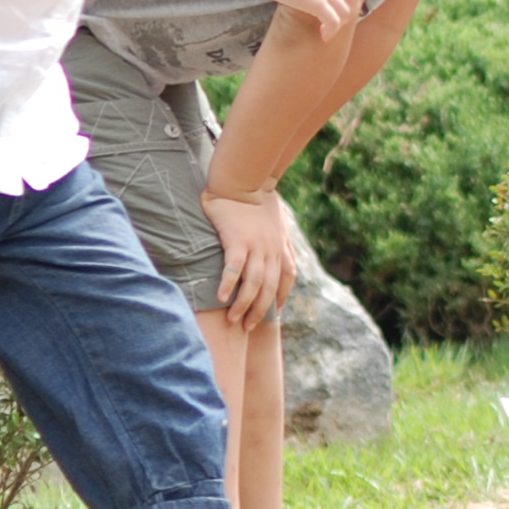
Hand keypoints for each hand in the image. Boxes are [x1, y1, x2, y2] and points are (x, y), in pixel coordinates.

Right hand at [203, 189, 295, 328]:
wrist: (246, 181)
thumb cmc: (260, 201)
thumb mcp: (279, 223)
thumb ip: (281, 241)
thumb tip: (284, 254)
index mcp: (281, 247)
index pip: (287, 279)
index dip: (281, 297)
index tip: (273, 313)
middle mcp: (272, 250)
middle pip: (270, 288)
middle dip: (260, 310)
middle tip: (247, 327)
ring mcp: (256, 246)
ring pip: (254, 283)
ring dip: (245, 304)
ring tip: (234, 320)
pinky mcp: (237, 240)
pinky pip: (235, 268)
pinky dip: (230, 284)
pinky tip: (221, 298)